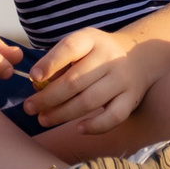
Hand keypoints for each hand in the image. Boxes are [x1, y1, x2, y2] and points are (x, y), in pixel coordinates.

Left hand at [22, 28, 169, 134]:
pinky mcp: (131, 98)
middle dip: (48, 97)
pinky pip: (114, 116)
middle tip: (29, 108)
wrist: (140, 56)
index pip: (69, 48)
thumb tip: (37, 86)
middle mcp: (109, 57)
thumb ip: (60, 62)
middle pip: (75, 81)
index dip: (50, 63)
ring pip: (89, 101)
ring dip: (62, 114)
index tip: (33, 77)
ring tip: (43, 119)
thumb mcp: (81, 46)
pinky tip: (79, 128)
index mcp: (92, 39)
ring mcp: (122, 79)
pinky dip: (96, 126)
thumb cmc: (98, 54)